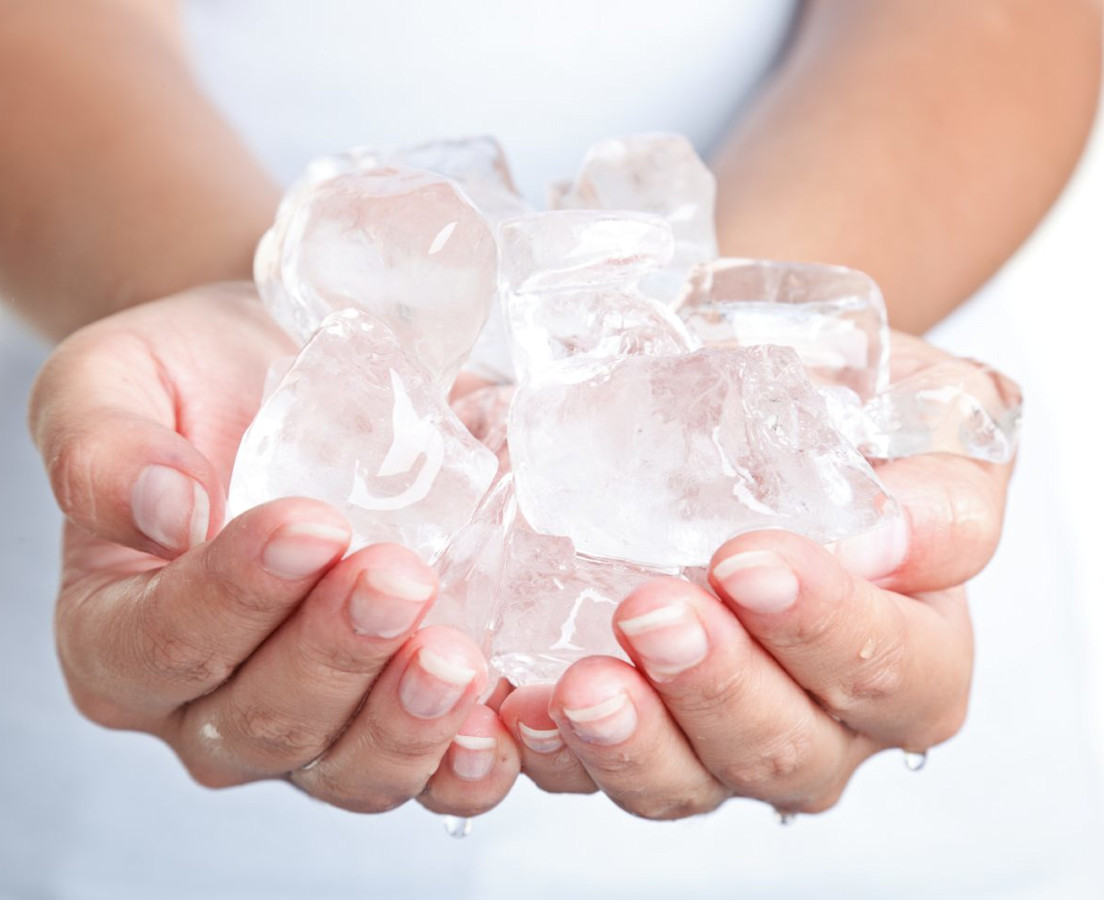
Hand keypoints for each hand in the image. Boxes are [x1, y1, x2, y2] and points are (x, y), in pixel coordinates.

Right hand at [29, 283, 519, 815]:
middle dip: (337, 655)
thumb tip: (162, 512)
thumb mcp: (113, 379)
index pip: (163, 644)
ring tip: (457, 656)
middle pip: (265, 721)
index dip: (237, 596)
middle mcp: (206, 706)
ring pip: (352, 771)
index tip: (312, 525)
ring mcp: (312, 728)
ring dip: (409, 722)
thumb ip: (101, 445)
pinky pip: (437, 777)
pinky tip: (506, 718)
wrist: (287, 376)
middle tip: (400, 579)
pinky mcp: (399, 718)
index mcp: (115, 636)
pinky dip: (473, 761)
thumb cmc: (193, 382)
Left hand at [498, 337, 1010, 818]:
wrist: (746, 409)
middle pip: (786, 749)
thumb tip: (895, 536)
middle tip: (653, 612)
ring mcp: (717, 739)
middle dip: (715, 686)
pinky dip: (553, 749)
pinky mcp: (631, 734)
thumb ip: (941, 483)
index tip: (749, 562)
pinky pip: (588, 772)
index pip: (897, 672)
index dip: (828, 629)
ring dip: (632, 739)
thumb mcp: (925, 421)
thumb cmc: (846, 420)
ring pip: (687, 783)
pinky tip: (521, 706)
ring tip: (583, 684)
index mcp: (911, 651)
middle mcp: (820, 718)